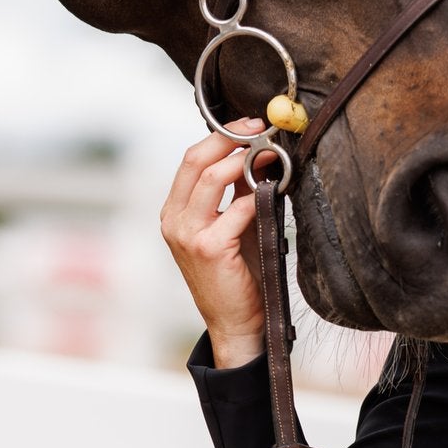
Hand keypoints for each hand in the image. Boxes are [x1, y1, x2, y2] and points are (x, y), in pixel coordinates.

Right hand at [161, 127, 268, 365]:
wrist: (236, 322)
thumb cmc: (238, 273)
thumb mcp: (233, 225)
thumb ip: (238, 192)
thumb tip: (259, 154)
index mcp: (174, 211)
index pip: (191, 159)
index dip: (220, 136)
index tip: (249, 125)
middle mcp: (174, 220)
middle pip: (196, 160)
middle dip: (230, 138)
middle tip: (259, 129)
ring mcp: (188, 234)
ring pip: (213, 177)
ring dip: (245, 160)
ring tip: (270, 154)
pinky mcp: (209, 248)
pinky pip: (237, 208)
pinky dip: (258, 195)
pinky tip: (273, 191)